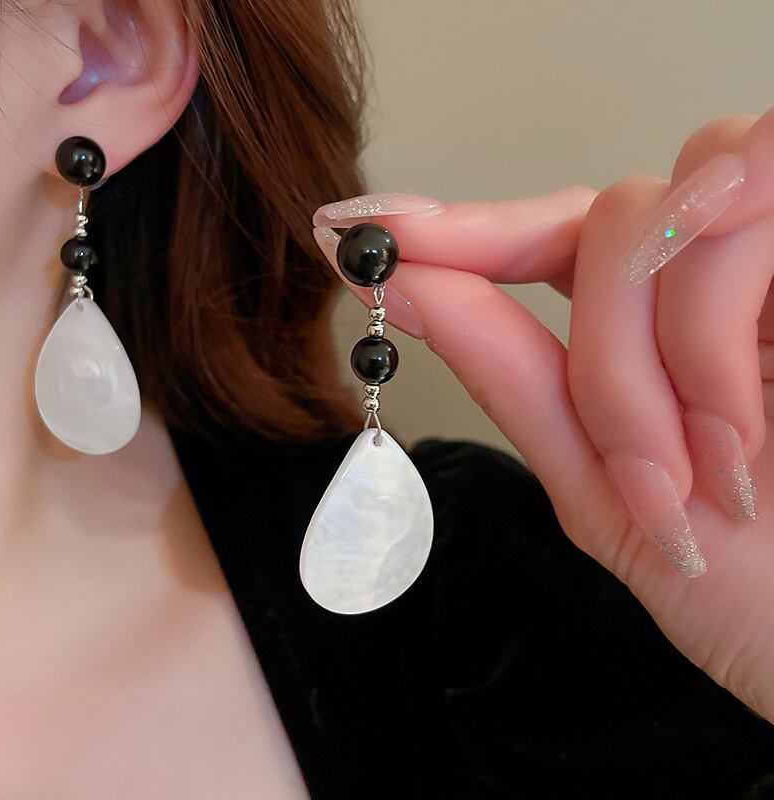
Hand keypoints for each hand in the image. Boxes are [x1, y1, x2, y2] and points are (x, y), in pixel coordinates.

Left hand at [312, 107, 773, 722]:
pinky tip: (746, 434)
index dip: (459, 230)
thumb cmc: (760, 593)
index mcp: (661, 330)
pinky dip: (714, 323)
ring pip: (661, 208)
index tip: (360, 233)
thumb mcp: (611, 494)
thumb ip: (516, 383)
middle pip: (606, 220)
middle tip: (640, 475)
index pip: (548, 239)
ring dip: (658, 352)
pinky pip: (750, 209)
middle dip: (601, 357)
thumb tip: (411, 293)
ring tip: (712, 474)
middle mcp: (722, 275)